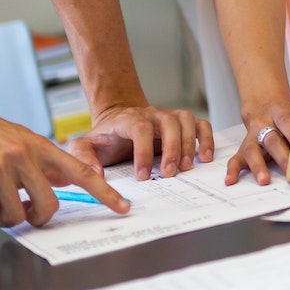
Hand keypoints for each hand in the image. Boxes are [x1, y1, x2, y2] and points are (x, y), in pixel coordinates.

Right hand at [0, 89, 129, 226]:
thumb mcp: (16, 139)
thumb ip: (38, 162)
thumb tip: (59, 186)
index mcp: (38, 145)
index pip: (81, 172)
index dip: (104, 193)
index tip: (123, 208)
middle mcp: (24, 155)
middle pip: (48, 206)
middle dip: (36, 218)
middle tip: (20, 213)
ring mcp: (0, 166)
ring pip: (13, 215)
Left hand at [69, 102, 214, 180]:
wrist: (118, 124)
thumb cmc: (105, 138)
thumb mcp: (85, 146)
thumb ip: (83, 157)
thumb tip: (96, 174)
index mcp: (128, 119)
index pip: (139, 128)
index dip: (143, 151)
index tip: (142, 176)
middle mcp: (151, 114)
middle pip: (167, 123)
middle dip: (171, 149)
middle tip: (169, 173)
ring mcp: (168, 116)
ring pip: (185, 120)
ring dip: (189, 144)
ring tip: (186, 167)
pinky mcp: (181, 124)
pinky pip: (199, 124)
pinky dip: (206, 138)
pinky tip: (206, 156)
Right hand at [225, 99, 289, 186]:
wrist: (263, 104)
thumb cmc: (286, 115)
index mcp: (279, 113)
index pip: (287, 123)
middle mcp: (262, 124)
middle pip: (271, 140)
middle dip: (281, 158)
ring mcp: (251, 136)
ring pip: (252, 150)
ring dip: (257, 166)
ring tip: (264, 181)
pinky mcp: (243, 148)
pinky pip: (235, 159)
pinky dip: (232, 170)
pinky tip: (231, 180)